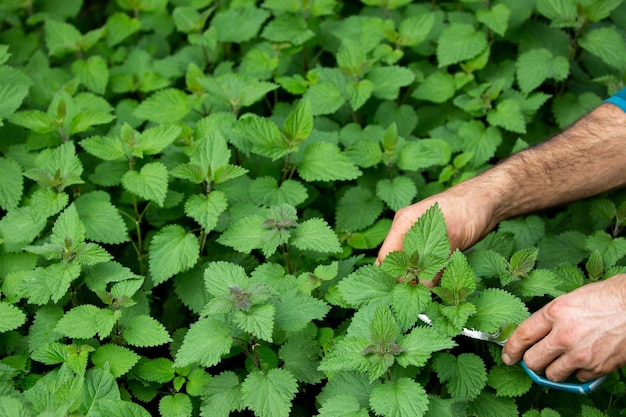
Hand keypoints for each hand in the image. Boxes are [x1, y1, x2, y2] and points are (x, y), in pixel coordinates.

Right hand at [376, 182, 498, 284]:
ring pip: (410, 263)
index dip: (394, 273)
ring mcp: (419, 237)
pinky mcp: (432, 244)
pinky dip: (428, 272)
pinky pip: (424, 262)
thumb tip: (425, 285)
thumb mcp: (453, 236)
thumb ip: (436, 260)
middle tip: (416, 295)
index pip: (387, 254)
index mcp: (404, 223)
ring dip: (417, 277)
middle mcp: (408, 230)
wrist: (487, 200)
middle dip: (404, 278)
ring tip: (426, 292)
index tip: (406, 289)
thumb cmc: (469, 208)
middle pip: (396, 260)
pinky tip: (435, 283)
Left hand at [502, 274, 625, 381]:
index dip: (511, 349)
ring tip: (560, 362)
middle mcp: (564, 335)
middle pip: (533, 360)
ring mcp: (580, 354)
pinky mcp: (596, 367)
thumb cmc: (606, 298)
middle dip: (531, 363)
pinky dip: (578, 373)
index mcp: (554, 313)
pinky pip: (578, 378)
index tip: (508, 356)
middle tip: (534, 361)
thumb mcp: (571, 299)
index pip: (522, 336)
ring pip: (552, 375)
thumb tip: (539, 331)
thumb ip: (552, 316)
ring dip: (553, 371)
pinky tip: (583, 361)